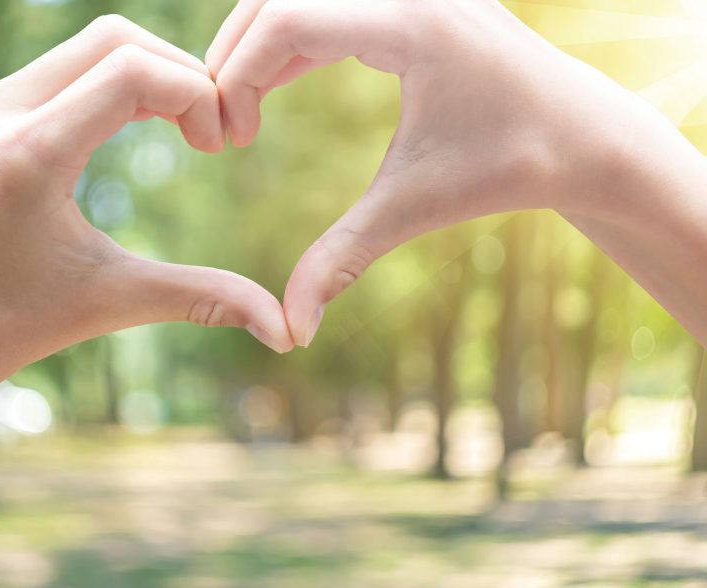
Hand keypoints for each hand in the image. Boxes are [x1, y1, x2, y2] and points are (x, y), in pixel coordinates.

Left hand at [0, 14, 293, 406]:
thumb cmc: (17, 324)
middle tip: (210, 134)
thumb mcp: (117, 302)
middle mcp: (0, 111)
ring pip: (92, 44)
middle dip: (182, 75)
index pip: (134, 70)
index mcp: (31, 155)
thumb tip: (284, 331)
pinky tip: (142, 126)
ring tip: (185, 129)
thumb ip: (206, 300)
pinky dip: (119, 82)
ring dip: (152, 74)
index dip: (198, 95)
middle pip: (117, 38)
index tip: (219, 145)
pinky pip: (68, 66)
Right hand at [207, 0, 646, 345]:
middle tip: (219, 119)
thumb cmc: (514, 168)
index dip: (237, 75)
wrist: (590, 139)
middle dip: (236, 52)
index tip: (228, 138)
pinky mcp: (422, 0)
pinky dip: (297, 40)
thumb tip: (292, 332)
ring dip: (262, 44)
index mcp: (412, 23)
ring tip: (240, 106)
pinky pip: (337, 4)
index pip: (288, 21)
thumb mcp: (415, 208)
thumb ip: (342, 261)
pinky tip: (278, 83)